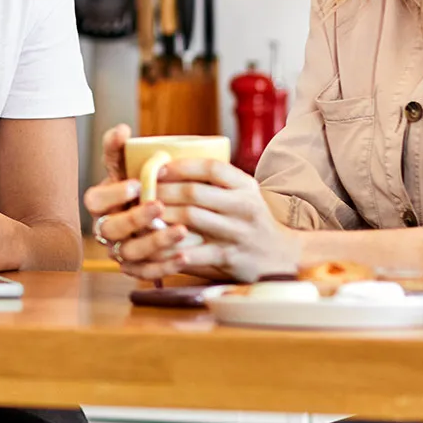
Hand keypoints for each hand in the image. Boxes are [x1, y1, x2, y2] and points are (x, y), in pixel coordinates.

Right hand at [83, 125, 179, 276]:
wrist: (161, 214)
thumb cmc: (141, 187)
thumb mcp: (128, 167)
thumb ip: (120, 149)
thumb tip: (122, 130)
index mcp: (101, 203)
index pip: (95, 200)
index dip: (113, 194)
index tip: (136, 184)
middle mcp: (106, 228)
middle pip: (110, 229)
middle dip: (135, 218)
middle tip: (159, 205)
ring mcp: (120, 250)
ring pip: (129, 252)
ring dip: (155, 242)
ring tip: (182, 231)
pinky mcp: (136, 268)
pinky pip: (146, 272)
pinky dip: (165, 266)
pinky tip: (185, 255)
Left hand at [151, 159, 300, 282]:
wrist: (282, 255)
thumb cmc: (251, 219)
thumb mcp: (244, 194)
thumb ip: (216, 182)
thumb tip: (168, 165)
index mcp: (245, 186)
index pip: (211, 167)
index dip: (181, 166)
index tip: (158, 168)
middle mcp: (243, 207)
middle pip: (194, 192)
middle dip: (162, 191)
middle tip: (140, 192)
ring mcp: (237, 233)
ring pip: (190, 218)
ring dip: (161, 215)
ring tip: (141, 213)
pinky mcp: (229, 257)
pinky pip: (195, 251)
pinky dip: (173, 247)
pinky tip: (155, 245)